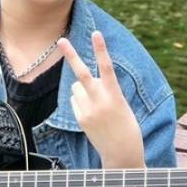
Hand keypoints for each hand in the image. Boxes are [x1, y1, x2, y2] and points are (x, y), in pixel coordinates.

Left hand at [57, 31, 144, 168]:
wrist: (121, 153)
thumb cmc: (125, 124)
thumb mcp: (120, 103)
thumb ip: (104, 89)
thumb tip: (83, 80)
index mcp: (115, 95)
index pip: (107, 67)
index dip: (101, 49)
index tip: (96, 33)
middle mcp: (100, 101)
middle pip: (82, 74)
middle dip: (71, 55)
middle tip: (61, 40)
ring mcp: (88, 110)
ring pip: (77, 87)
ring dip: (83, 89)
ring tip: (97, 105)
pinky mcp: (80, 118)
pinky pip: (75, 100)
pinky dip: (81, 101)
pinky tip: (92, 114)